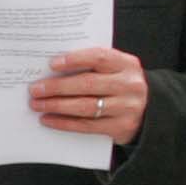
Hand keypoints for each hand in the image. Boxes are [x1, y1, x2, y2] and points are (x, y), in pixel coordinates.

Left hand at [32, 46, 149, 142]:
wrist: (150, 111)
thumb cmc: (121, 85)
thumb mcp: (116, 69)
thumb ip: (93, 65)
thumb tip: (53, 67)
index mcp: (127, 64)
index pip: (99, 57)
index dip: (74, 60)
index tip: (51, 64)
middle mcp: (129, 85)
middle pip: (88, 84)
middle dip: (57, 87)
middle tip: (35, 89)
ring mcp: (126, 107)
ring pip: (86, 106)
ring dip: (57, 106)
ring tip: (37, 104)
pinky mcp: (120, 127)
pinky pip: (87, 126)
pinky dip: (64, 123)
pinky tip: (48, 119)